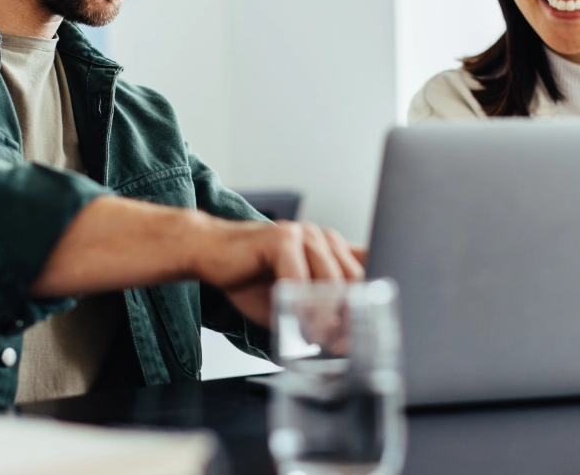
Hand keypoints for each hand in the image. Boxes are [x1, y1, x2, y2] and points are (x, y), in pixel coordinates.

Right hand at [194, 219, 364, 326]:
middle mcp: (323, 238)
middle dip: (350, 316)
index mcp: (332, 249)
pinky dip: (299, 306)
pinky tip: (294, 322)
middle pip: (355, 279)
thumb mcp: (293, 300)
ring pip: (331, 280)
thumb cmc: (250, 277)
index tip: (366, 333)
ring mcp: (304, 234)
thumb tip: (344, 343)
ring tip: (318, 339)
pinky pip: (299, 278)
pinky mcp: (281, 238)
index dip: (371, 303)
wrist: (209, 253)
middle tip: (341, 345)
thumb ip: (318, 313)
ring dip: (326, 316)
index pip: (368, 271)